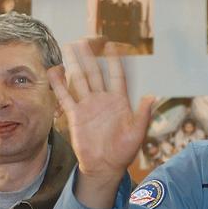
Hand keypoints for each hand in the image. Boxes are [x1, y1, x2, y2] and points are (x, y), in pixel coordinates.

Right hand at [47, 38, 153, 208]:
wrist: (104, 167)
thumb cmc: (124, 151)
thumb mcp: (137, 133)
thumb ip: (143, 114)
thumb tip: (153, 96)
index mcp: (119, 102)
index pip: (116, 76)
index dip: (114, 61)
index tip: (111, 45)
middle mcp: (102, 100)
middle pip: (95, 73)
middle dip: (90, 57)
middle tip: (84, 41)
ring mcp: (88, 106)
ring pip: (80, 80)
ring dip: (75, 65)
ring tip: (69, 48)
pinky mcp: (76, 115)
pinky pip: (66, 97)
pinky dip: (60, 84)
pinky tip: (54, 71)